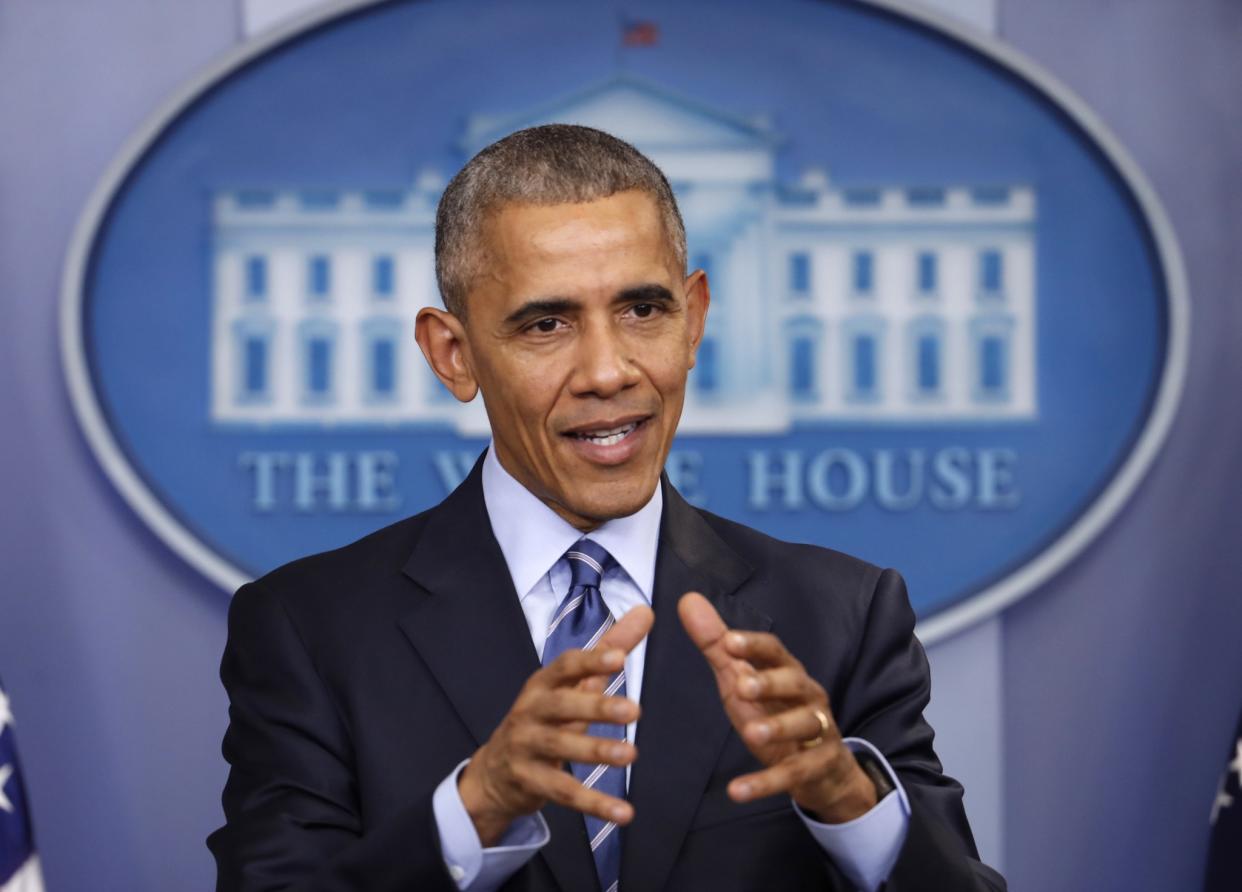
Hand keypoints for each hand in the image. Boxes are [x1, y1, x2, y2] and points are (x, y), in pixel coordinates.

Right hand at [458, 605, 653, 844]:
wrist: (497, 770)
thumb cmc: (547, 717)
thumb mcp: (574, 683)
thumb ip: (611, 648)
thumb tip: (647, 611)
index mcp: (544, 683)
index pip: (566, 665)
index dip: (591, 660)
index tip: (620, 657)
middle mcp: (531, 711)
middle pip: (562, 706)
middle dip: (597, 707)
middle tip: (635, 711)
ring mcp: (526, 746)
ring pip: (561, 748)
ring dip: (596, 752)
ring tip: (630, 755)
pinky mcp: (530, 782)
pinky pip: (563, 793)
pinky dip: (594, 804)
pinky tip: (624, 813)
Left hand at [677, 593, 877, 822]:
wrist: (822, 769)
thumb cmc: (774, 713)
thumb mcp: (742, 680)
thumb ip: (716, 646)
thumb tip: (687, 599)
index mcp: (788, 671)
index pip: (775, 651)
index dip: (754, 646)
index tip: (730, 642)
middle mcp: (808, 696)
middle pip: (796, 683)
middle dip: (771, 683)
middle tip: (742, 686)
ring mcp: (818, 731)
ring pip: (803, 726)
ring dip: (778, 728)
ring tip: (751, 735)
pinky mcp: (818, 766)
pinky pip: (793, 775)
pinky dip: (765, 783)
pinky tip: (737, 791)